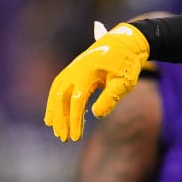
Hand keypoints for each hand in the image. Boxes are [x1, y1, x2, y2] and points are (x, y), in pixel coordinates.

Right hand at [45, 21, 148, 141]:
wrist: (125, 42)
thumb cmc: (127, 63)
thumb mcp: (124, 82)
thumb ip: (111, 97)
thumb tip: (96, 114)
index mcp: (86, 74)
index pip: (76, 101)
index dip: (74, 120)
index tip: (75, 137)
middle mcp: (74, 71)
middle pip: (60, 98)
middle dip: (60, 119)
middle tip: (63, 138)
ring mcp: (71, 70)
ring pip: (56, 93)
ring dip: (54, 112)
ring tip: (55, 130)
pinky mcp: (73, 71)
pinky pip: (59, 88)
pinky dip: (55, 102)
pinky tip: (54, 115)